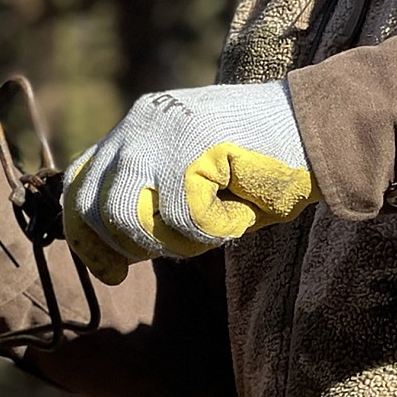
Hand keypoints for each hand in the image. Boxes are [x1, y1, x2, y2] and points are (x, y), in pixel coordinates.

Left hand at [63, 80, 317, 283]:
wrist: (317, 128)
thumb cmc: (260, 163)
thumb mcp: (190, 175)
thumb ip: (149, 194)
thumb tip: (113, 246)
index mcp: (135, 129)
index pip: (79, 186)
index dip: (87, 238)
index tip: (112, 272)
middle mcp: (138, 125)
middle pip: (94, 210)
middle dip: (132, 247)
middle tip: (182, 245)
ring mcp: (161, 133)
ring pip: (129, 219)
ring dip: (175, 241)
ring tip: (215, 225)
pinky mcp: (192, 147)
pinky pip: (185, 221)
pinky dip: (217, 231)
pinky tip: (241, 211)